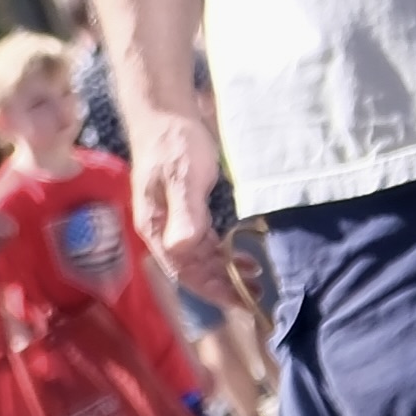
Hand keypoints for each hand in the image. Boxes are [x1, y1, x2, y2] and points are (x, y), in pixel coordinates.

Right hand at [127, 98, 242, 304]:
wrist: (165, 114)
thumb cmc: (173, 143)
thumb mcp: (183, 177)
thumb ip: (186, 213)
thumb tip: (185, 250)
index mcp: (157, 228)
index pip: (184, 270)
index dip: (212, 289)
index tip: (242, 301)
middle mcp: (164, 231)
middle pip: (193, 269)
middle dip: (224, 286)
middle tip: (258, 296)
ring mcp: (175, 222)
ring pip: (201, 259)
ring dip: (226, 272)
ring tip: (257, 281)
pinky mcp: (188, 211)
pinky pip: (206, 243)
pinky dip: (224, 254)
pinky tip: (243, 256)